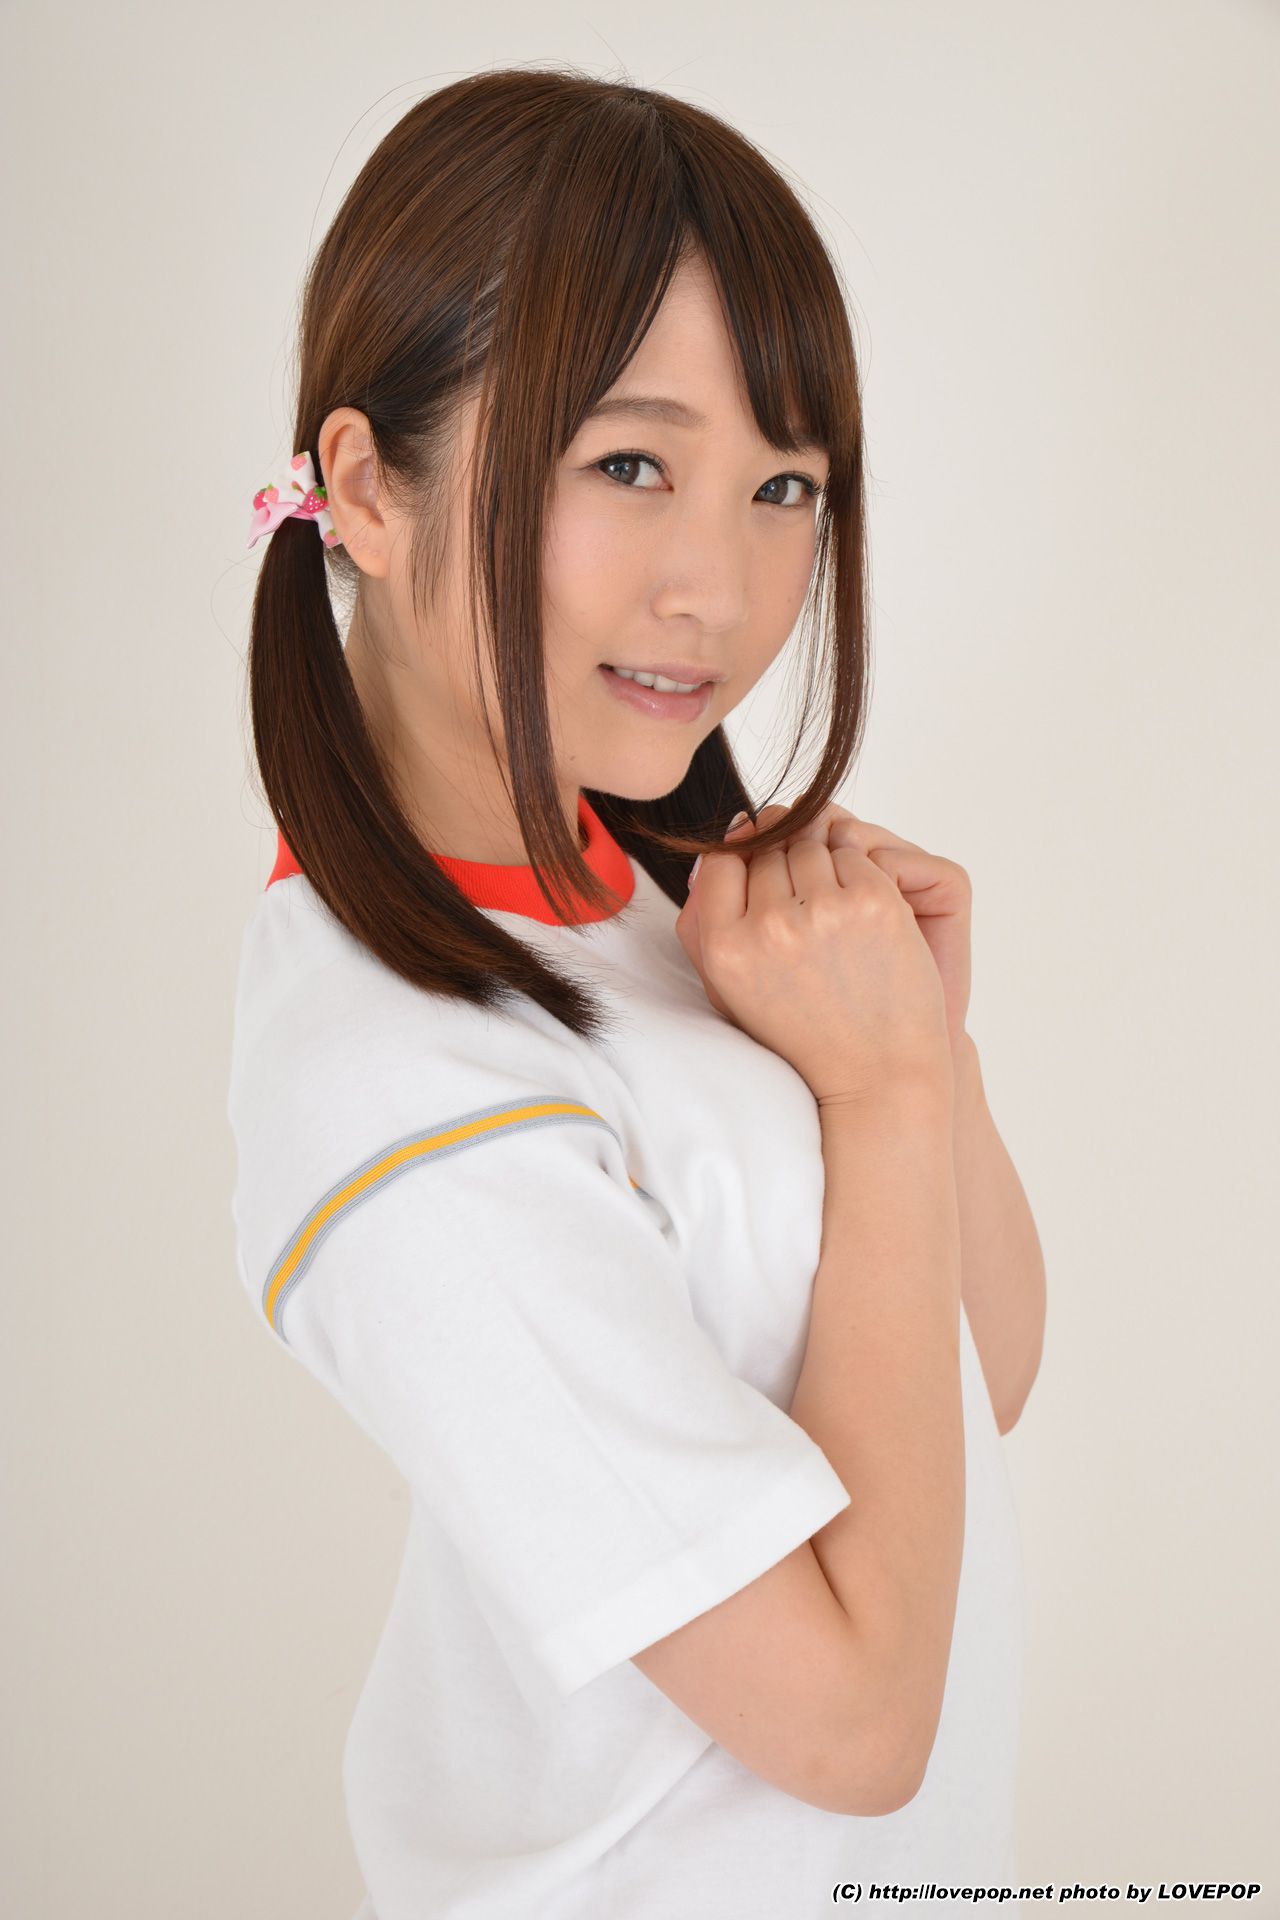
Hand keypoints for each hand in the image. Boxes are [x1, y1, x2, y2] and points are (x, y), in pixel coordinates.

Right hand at [709, 802, 972, 1054]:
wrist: (876, 1075)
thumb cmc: (804, 1034)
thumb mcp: (730, 991)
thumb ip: (704, 922)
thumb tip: (716, 849)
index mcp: (725, 948)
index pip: (720, 860)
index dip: (743, 861)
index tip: (764, 877)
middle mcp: (768, 927)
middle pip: (767, 848)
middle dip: (785, 866)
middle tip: (807, 912)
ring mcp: (824, 911)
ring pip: (811, 845)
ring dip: (822, 867)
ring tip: (834, 919)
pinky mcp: (874, 902)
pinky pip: (854, 855)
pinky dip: (860, 874)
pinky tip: (862, 917)